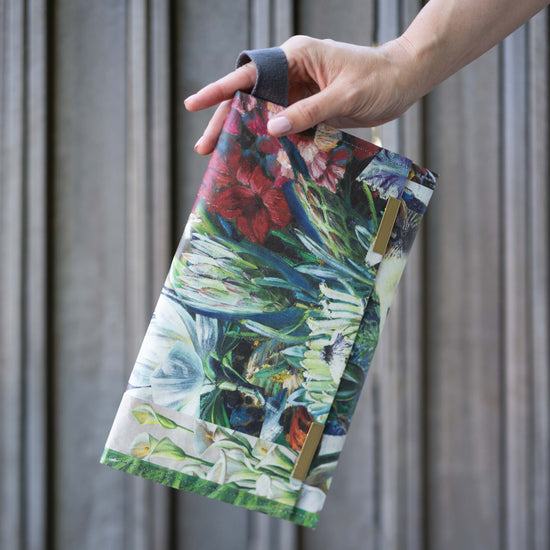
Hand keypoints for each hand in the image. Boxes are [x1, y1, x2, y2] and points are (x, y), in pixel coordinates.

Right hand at [184, 35, 418, 154]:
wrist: (404, 81)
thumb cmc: (378, 80)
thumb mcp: (344, 96)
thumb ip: (308, 112)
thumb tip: (271, 130)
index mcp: (296, 56)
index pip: (249, 74)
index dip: (219, 90)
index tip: (193, 104)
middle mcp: (293, 72)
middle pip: (250, 98)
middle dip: (226, 121)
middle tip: (204, 148)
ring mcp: (300, 91)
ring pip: (264, 115)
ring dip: (246, 135)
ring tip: (225, 157)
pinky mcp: (310, 108)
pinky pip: (284, 125)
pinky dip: (271, 141)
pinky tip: (259, 158)